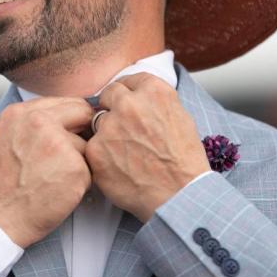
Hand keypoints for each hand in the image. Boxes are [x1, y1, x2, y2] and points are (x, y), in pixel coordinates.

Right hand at [0, 97, 93, 247]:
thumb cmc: (1, 182)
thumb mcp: (5, 136)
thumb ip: (31, 120)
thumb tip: (62, 112)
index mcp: (21, 113)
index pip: (66, 101)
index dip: (72, 118)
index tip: (71, 131)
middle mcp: (40, 123)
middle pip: (82, 112)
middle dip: (82, 131)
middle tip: (70, 153)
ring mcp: (59, 144)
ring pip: (86, 144)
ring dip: (79, 160)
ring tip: (55, 178)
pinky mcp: (76, 168)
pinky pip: (90, 169)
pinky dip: (81, 181)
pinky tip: (60, 190)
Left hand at [86, 73, 209, 221]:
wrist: (179, 196)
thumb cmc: (184, 162)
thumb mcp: (180, 117)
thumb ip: (156, 102)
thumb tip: (140, 96)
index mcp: (154, 91)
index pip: (129, 80)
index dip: (127, 92)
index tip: (126, 100)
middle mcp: (129, 104)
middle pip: (109, 94)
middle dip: (113, 107)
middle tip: (122, 127)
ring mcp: (110, 126)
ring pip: (99, 121)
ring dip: (107, 132)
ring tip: (125, 153)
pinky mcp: (96, 150)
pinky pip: (92, 146)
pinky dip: (101, 156)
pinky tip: (118, 168)